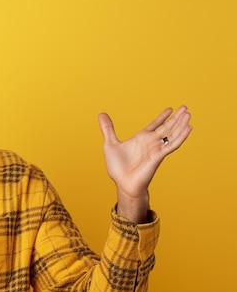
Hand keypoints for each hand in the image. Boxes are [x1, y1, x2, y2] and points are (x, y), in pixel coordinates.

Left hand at [98, 105, 191, 221]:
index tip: (170, 109)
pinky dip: (181, 136)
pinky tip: (188, 128)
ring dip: (180, 124)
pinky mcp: (159, 156)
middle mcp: (151, 142)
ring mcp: (156, 149)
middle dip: (176, 118)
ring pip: (172, 133)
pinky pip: (172, 145)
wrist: (123, 184)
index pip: (155, 125)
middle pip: (166, 127)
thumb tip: (101, 114)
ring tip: (188, 114)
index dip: (163, 117)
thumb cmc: (118, 168)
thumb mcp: (110, 144)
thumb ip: (108, 129)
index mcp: (141, 139)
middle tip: (185, 107)